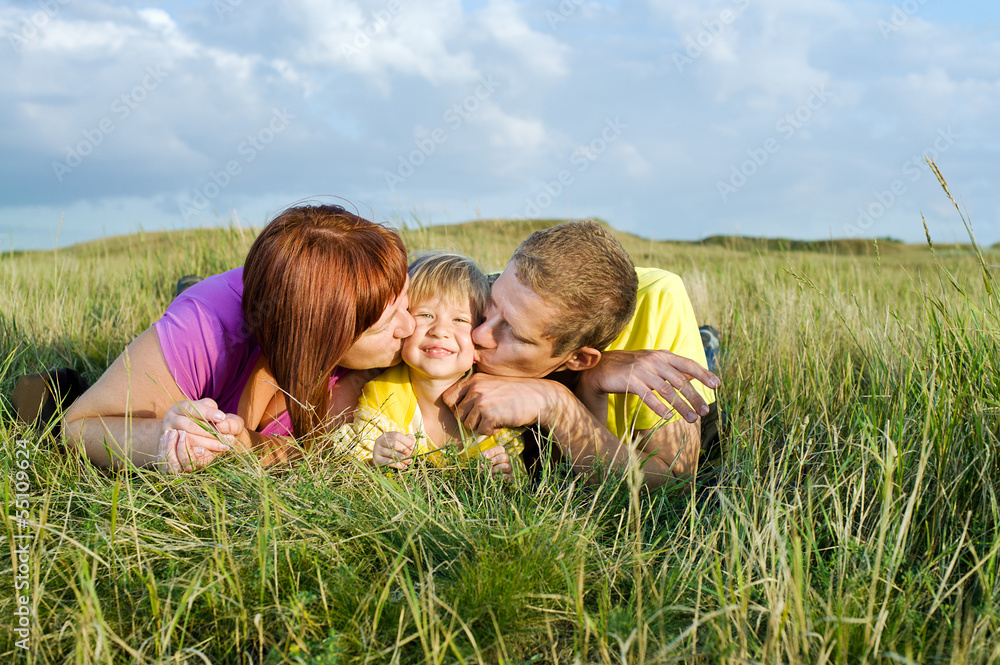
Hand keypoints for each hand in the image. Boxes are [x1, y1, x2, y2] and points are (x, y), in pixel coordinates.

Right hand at [157, 398, 245, 472]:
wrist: (180, 434)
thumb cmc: (202, 419)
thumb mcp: (207, 410)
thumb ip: (214, 412)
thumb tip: (222, 422)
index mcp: (180, 407)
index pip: (194, 408)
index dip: (208, 413)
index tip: (222, 417)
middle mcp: (171, 419)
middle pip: (191, 426)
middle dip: (211, 432)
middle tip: (229, 438)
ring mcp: (168, 435)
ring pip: (188, 439)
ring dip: (207, 444)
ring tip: (223, 446)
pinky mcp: (169, 448)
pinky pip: (182, 452)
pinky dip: (196, 453)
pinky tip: (206, 453)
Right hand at [372, 431, 415, 469]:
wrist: (380, 458)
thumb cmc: (392, 449)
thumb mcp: (399, 442)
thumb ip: (407, 440)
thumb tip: (413, 443)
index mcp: (386, 435)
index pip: (397, 435)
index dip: (406, 441)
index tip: (413, 446)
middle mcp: (379, 441)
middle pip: (394, 444)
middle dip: (404, 449)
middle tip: (410, 454)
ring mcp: (377, 450)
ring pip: (392, 454)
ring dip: (403, 458)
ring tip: (409, 461)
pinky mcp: (377, 460)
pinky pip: (389, 462)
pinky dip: (399, 465)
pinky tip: (404, 466)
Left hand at [443, 374, 565, 435]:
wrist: (539, 397)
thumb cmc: (517, 392)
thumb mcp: (492, 384)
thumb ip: (475, 391)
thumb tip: (457, 409)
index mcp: (473, 380)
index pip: (447, 397)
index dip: (455, 408)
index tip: (468, 411)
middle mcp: (475, 389)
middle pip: (458, 414)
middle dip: (471, 420)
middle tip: (487, 417)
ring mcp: (481, 401)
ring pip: (468, 424)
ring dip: (481, 426)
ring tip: (496, 418)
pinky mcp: (490, 415)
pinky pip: (481, 430)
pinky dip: (491, 430)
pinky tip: (502, 422)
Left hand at [480, 445, 512, 480]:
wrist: (492, 481)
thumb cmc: (488, 468)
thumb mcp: (486, 462)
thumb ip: (484, 458)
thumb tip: (483, 456)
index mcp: (501, 454)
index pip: (500, 449)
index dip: (492, 451)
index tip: (485, 455)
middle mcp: (507, 460)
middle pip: (504, 457)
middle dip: (494, 460)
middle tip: (485, 464)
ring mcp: (510, 469)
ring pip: (506, 466)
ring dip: (495, 469)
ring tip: (488, 472)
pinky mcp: (510, 477)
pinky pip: (507, 476)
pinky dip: (500, 477)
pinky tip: (493, 478)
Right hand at [580, 350, 719, 422]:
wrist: (603, 368)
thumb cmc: (632, 367)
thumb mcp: (654, 363)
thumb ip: (673, 368)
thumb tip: (694, 375)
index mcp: (663, 355)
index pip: (688, 364)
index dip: (704, 374)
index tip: (717, 385)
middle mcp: (655, 361)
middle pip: (680, 380)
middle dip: (695, 397)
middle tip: (705, 411)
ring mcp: (642, 370)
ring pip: (667, 390)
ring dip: (681, 406)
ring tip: (692, 418)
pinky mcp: (630, 381)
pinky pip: (648, 396)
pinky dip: (659, 407)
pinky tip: (668, 416)